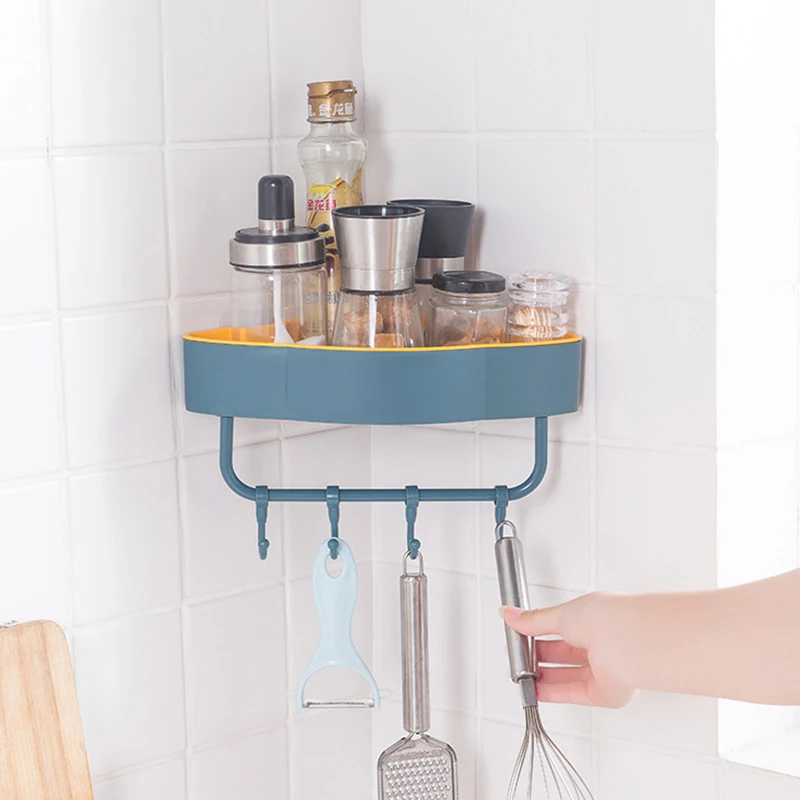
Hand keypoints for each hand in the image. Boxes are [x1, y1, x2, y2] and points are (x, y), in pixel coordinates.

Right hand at [502, 592, 636, 708]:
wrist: (626, 642)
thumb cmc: (604, 619)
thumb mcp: (560, 615)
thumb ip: (533, 620)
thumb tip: (510, 615)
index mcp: (590, 620)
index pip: (558, 629)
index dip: (536, 634)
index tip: (518, 638)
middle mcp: (598, 644)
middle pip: (561, 655)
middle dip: (538, 657)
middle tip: (517, 659)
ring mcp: (601, 669)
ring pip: (566, 676)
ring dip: (543, 677)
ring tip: (522, 677)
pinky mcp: (604, 693)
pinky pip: (573, 694)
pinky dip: (553, 693)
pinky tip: (536, 692)